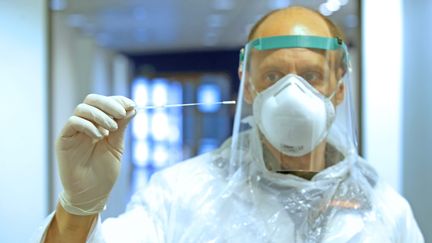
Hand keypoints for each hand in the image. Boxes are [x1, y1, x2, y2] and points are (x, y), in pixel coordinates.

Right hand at [56, 94, 135, 214]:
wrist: (92, 194)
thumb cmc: (104, 172)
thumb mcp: (117, 146)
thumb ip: (121, 127)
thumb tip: (132, 108)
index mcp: (99, 124)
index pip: (105, 103)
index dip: (118, 100)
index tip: (132, 105)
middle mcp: (85, 124)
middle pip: (92, 100)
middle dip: (109, 104)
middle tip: (121, 113)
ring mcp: (74, 131)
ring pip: (82, 108)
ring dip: (100, 115)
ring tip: (111, 130)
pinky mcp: (64, 140)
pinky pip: (73, 122)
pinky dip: (88, 125)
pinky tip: (99, 136)